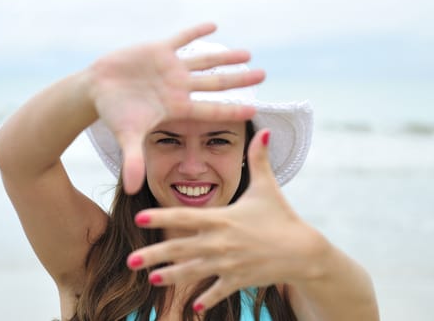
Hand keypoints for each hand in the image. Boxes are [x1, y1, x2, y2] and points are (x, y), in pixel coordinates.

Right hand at [86, 23, 264, 193]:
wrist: (97, 91)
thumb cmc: (114, 114)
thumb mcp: (127, 137)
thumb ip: (134, 161)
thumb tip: (133, 190)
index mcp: (176, 107)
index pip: (210, 110)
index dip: (232, 110)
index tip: (255, 109)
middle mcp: (179, 87)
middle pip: (216, 83)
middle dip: (240, 80)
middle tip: (263, 76)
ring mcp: (170, 68)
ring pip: (204, 60)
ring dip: (225, 57)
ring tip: (247, 54)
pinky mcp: (158, 50)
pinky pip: (181, 38)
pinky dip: (196, 31)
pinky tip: (213, 25)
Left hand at [126, 129, 327, 311]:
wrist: (303, 250)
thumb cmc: (282, 216)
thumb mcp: (268, 186)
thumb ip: (260, 159)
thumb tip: (267, 130)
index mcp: (222, 218)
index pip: (185, 216)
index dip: (161, 217)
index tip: (139, 218)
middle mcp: (220, 242)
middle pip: (180, 248)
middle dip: (154, 255)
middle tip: (130, 261)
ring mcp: (229, 263)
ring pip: (193, 272)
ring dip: (171, 277)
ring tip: (151, 280)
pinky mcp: (239, 280)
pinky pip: (218, 291)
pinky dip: (206, 299)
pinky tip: (193, 308)